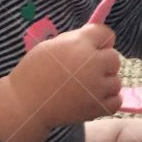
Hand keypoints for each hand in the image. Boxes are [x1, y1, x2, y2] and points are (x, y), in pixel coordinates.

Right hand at [6, 23, 122, 128]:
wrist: (25, 103)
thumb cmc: (33, 72)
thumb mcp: (52, 46)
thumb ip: (76, 41)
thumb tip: (93, 41)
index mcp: (80, 44)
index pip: (107, 34)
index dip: (100, 41)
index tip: (91, 48)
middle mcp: (93, 63)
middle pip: (114, 58)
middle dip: (103, 63)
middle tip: (85, 71)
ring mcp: (97, 87)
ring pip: (116, 81)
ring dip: (104, 84)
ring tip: (85, 88)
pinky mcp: (98, 107)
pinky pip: (116, 101)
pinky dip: (106, 101)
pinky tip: (92, 99)